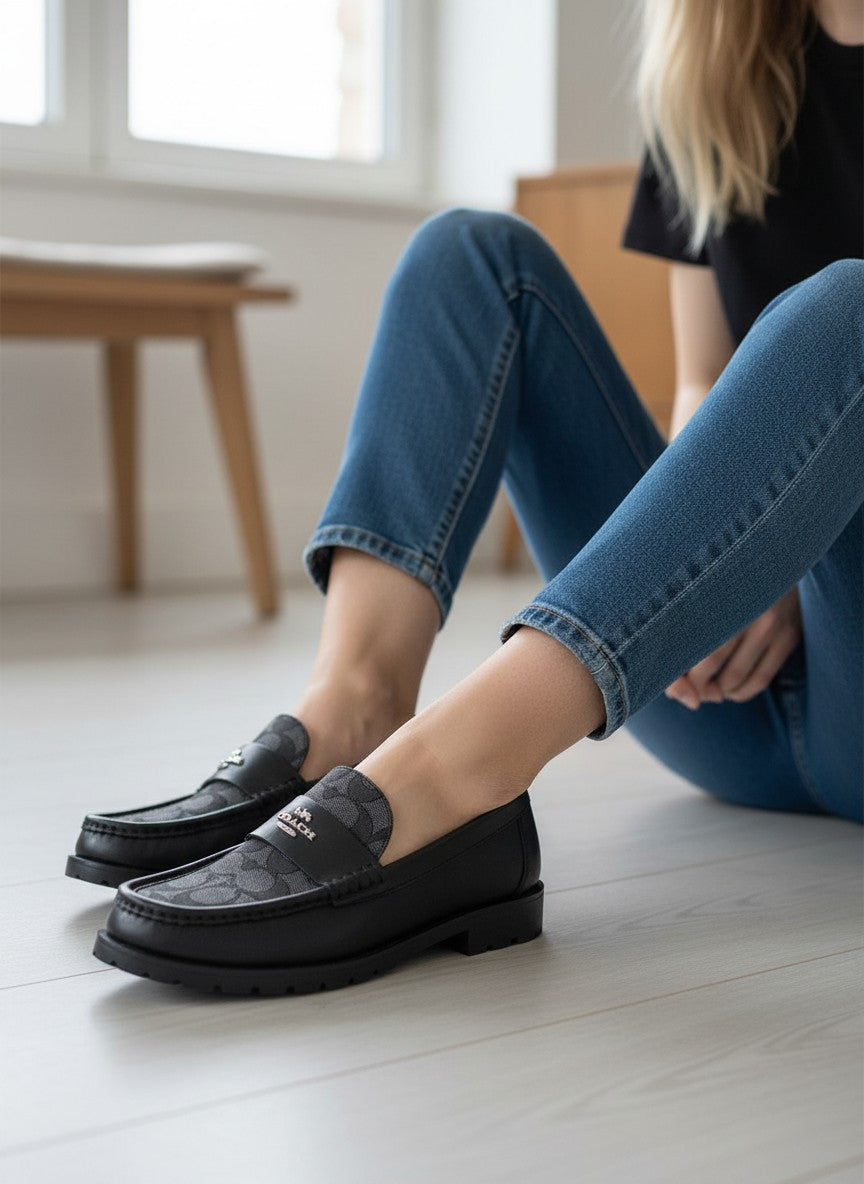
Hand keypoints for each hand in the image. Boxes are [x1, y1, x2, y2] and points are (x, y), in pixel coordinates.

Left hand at [665, 586, 802, 708]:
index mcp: (707, 590)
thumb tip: (687, 700)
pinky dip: (739, 693)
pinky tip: (730, 688)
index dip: (673, 673)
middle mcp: (738, 604)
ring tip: (711, 687)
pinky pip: (759, 680)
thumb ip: (678, 647)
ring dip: (717, 692)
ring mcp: (767, 620)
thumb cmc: (722, 588)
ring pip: (733, 678)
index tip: (674, 681)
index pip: (681, 644)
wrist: (777, 559)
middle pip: (706, 664)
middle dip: (695, 686)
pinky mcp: (788, 634)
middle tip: (692, 688)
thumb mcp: (696, 602)